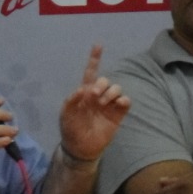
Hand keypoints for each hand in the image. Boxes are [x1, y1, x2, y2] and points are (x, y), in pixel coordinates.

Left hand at [59, 46, 131, 162]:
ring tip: (104, 103)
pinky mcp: (118, 114)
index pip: (90, 73)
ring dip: (111, 92)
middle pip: (105, 80)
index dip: (94, 59)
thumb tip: (82, 89)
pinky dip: (123, 99)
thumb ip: (71, 101)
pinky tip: (118, 104)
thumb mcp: (66, 115)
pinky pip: (125, 101)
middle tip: (94, 95)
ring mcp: (109, 104)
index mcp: (85, 93)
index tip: (98, 45)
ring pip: (116, 88)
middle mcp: (98, 96)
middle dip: (101, 84)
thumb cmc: (71, 129)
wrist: (81, 148)